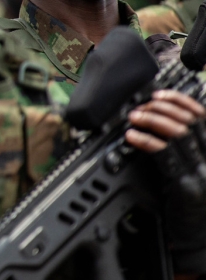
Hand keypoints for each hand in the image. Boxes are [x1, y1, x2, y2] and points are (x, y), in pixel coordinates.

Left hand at [124, 89, 205, 274]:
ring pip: (178, 134)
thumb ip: (181, 147)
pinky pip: (165, 155)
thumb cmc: (190, 203)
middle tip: (141, 107)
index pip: (202, 116)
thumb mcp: (191, 168)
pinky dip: (146, 141)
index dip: (180, 101)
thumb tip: (156, 120)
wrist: (198, 236)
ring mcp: (201, 172)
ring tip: (134, 118)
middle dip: (162, 108)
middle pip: (189, 121)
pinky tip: (133, 137)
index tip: (160, 94)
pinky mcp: (186, 186)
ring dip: (152, 121)